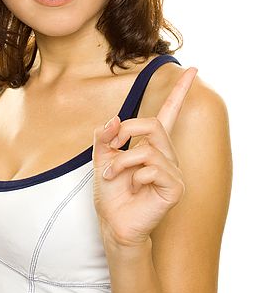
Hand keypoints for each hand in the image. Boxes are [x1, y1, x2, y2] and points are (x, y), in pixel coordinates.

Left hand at [92, 66, 197, 247]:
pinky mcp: (175, 187)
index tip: (191, 69)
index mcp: (152, 145)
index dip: (179, 92)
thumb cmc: (111, 193)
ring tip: (112, 176)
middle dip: (125, 132)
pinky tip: (133, 187)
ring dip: (121, 161)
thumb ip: (105, 137)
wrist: (113, 223)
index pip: (170, 113)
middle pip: (153, 123)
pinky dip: (134, 176)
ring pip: (147, 148)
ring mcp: (173, 171)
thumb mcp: (101, 159)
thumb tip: (115, 120)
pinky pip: (153, 169)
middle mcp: (167, 155)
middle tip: (109, 148)